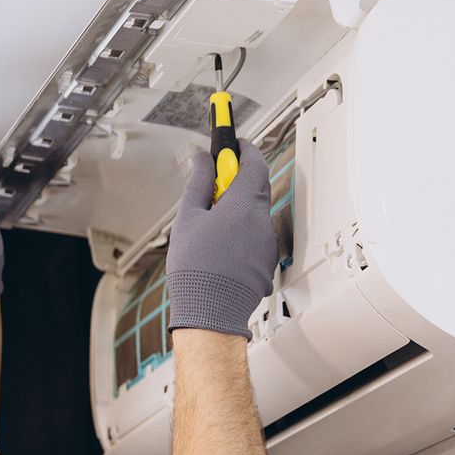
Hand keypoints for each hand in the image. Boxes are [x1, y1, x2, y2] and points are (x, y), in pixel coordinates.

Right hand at [164, 139, 277, 340]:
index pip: (255, 161)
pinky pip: (256, 239)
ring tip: (209, 230)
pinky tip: (219, 252)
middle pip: (256, 187)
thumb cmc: (196, 268)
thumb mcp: (188, 218)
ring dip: (236, 211)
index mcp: (243, 204)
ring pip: (254, 215)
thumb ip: (199, 182)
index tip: (232, 141)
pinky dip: (241, 236)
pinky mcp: (266, 263)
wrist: (211, 313)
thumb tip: (204, 159)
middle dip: (237, 180)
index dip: (244, 147)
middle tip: (213, 184)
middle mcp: (262, 220)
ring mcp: (267, 243)